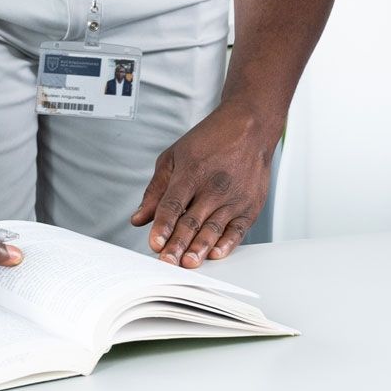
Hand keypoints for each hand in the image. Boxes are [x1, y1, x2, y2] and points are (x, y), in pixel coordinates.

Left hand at [131, 107, 278, 265]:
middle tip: (167, 263)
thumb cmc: (210, 140)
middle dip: (178, 244)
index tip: (154, 243)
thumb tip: (139, 218)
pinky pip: (237, 230)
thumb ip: (156, 190)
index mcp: (192, 172)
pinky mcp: (250, 206)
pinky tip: (215, 254)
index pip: (173, 204)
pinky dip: (227, 244)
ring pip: (213, 229)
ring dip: (200, 249)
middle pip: (192, 221)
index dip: (162, 226)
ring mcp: (234, 197)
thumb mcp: (174, 157)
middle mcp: (214, 186)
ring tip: (188, 263)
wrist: (249, 127)